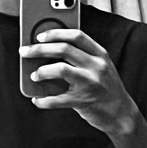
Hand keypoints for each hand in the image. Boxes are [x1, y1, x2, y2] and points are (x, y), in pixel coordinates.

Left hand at [19, 29, 138, 135]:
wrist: (121, 114)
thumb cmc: (105, 88)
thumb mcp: (100, 68)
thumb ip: (81, 58)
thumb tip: (48, 52)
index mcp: (100, 54)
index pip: (77, 36)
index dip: (56, 33)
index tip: (39, 35)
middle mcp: (96, 66)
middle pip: (64, 49)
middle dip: (40, 49)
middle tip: (25, 52)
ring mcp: (90, 83)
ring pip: (60, 69)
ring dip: (42, 71)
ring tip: (34, 75)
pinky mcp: (83, 101)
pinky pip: (57, 99)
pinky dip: (43, 100)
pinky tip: (37, 100)